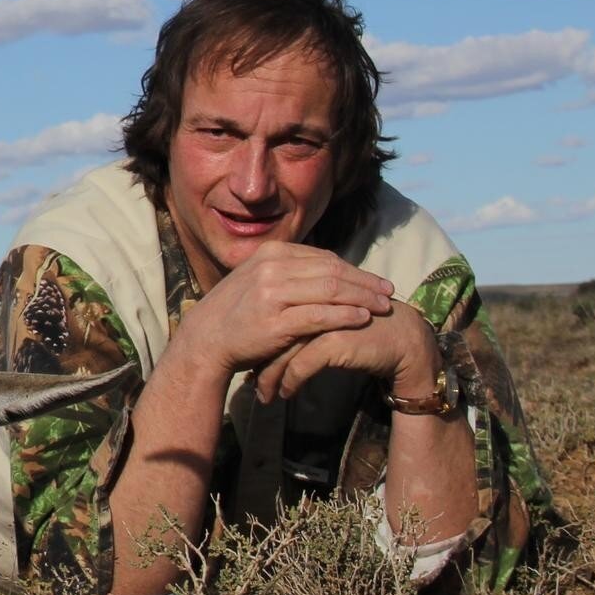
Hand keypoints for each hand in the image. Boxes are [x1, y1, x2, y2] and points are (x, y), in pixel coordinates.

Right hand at [173, 242, 394, 376]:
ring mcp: (272, 294)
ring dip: (363, 298)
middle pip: (333, 271)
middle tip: (389, 292)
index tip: (375, 280)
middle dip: (366, 282)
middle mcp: (272, 268)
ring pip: (331, 291)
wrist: (204, 340)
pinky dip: (345, 316)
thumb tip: (326, 268)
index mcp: (270, 253)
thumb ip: (288, 271)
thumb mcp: (257, 280)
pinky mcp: (276, 321)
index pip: (324, 258)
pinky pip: (321, 315)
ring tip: (383, 307)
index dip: (354, 269)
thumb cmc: (234, 313)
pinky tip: (362, 319)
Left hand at [255, 301, 439, 403]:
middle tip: (249, 383)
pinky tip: (286, 394)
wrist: (402, 340)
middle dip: (258, 362)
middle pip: (271, 333)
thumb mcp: (324, 322)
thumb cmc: (360, 330)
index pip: (268, 317)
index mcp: (305, 292)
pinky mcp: (334, 340)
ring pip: (283, 351)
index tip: (246, 362)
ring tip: (264, 395)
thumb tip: (264, 342)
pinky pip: (301, 366)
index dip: (256, 341)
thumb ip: (299, 321)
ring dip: (270, 377)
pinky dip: (290, 382)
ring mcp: (321, 320)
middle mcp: (311, 303)